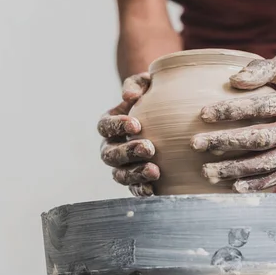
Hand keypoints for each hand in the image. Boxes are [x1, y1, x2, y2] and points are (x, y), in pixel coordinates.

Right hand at [97, 73, 157, 196]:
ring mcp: (122, 165)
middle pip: (109, 154)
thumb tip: (129, 95)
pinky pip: (134, 188)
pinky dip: (141, 190)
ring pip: (119, 174)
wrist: (169, 116)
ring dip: (135, 174)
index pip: (105, 126)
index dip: (117, 126)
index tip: (137, 124)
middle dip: (128, 152)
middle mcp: (111, 146)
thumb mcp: (147, 84)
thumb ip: (137, 84)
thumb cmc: (154, 97)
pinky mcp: (136, 179)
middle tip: (149, 148)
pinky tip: (153, 190)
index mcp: (110, 124)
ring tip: (155, 171)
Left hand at [190, 55, 275, 192]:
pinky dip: (258, 183)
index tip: (203, 113)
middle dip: (227, 142)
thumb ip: (261, 70)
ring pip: (271, 163)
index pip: (266, 106)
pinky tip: (234, 186)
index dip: (234, 110)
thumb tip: (234, 81)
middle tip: (196, 144)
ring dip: (237, 169)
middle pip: (265, 138)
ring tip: (207, 171)